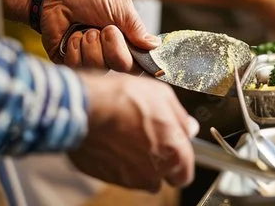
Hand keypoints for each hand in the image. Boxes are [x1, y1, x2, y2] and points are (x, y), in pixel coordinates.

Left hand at [41, 0, 160, 70]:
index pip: (139, 61)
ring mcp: (90, 60)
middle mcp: (110, 53)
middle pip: (121, 66)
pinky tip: (71, 36)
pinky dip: (74, 47)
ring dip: (90, 43)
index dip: (138, 59)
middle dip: (112, 45)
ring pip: (98, 67)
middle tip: (103, 28)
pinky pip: (78, 66)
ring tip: (84, 29)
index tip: (132, 47)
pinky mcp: (70, 63)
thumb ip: (137, 28)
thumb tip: (155, 45)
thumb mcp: (120, 7)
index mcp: (125, 40)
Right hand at [68, 72, 198, 191]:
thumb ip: (180, 117)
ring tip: (126, 137)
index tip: (173, 148)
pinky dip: (115, 161)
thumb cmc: (124, 98)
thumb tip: (189, 128)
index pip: (184, 174)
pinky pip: (116, 173)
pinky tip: (111, 140)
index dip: (179, 161)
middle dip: (157, 163)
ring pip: (138, 177)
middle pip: (161, 177)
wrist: (85, 107)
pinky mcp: (105, 177)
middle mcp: (153, 173)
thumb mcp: (162, 95)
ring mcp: (127, 178)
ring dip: (136, 163)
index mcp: (173, 154)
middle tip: (147, 140)